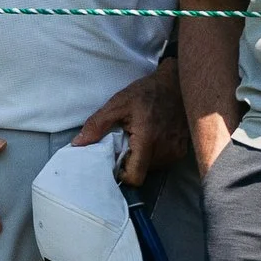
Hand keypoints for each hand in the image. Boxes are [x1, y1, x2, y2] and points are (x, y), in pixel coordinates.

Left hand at [72, 58, 188, 186]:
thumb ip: (96, 125)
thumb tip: (77, 144)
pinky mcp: (182, 150)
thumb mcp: (117, 104)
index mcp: (148, 141)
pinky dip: (154, 154)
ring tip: (139, 137)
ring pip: (152, 169)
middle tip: (126, 141)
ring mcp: (176, 152)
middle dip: (130, 162)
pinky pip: (163, 162)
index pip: (134, 177)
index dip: (122, 173)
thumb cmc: (146, 93)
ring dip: (142, 157)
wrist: (176, 84)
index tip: (116, 160)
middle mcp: (165, 151)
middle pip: (141, 172)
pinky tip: (151, 137)